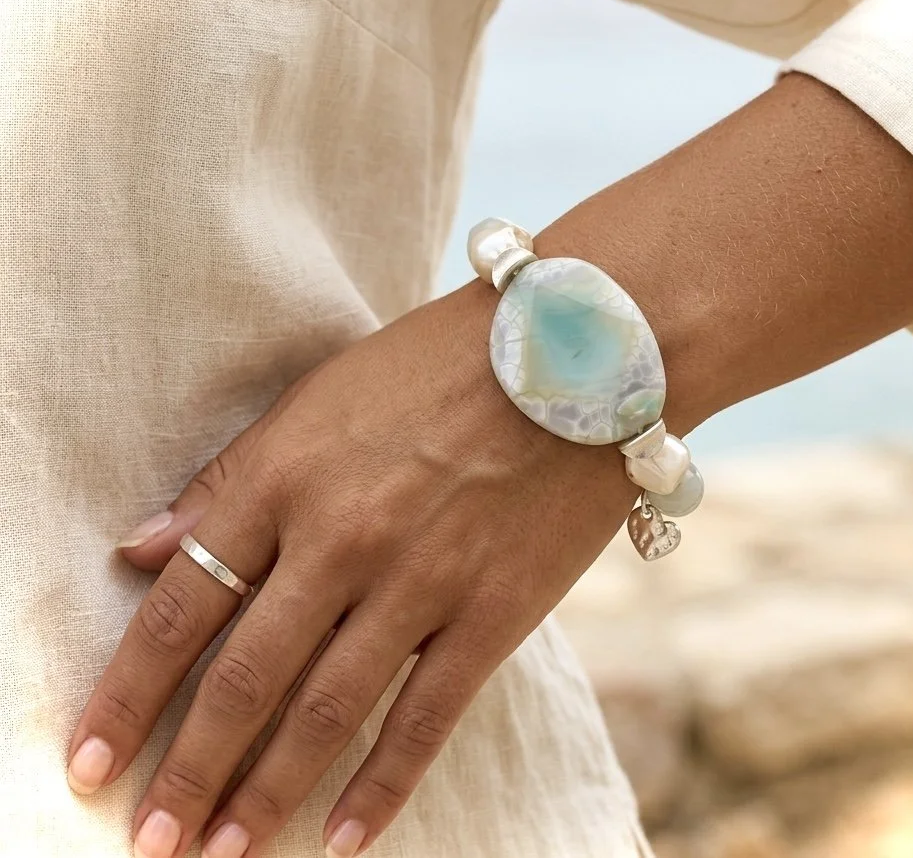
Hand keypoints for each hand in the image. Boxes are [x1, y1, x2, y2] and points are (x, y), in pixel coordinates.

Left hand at [66, 280, 638, 857]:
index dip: (127, 692)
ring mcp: (421, 580)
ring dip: (266, 793)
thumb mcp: (320, 397)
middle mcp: (342, 536)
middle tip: (152, 839)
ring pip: (326, 712)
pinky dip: (383, 785)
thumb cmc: (437, 366)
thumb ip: (233, 476)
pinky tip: (345, 838)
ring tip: (223, 854)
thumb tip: (142, 549)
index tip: (88, 759)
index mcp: (288, 475)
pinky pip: (426, 716)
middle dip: (187, 769)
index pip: (184, 604)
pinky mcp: (493, 611)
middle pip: (244, 677)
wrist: (577, 353)